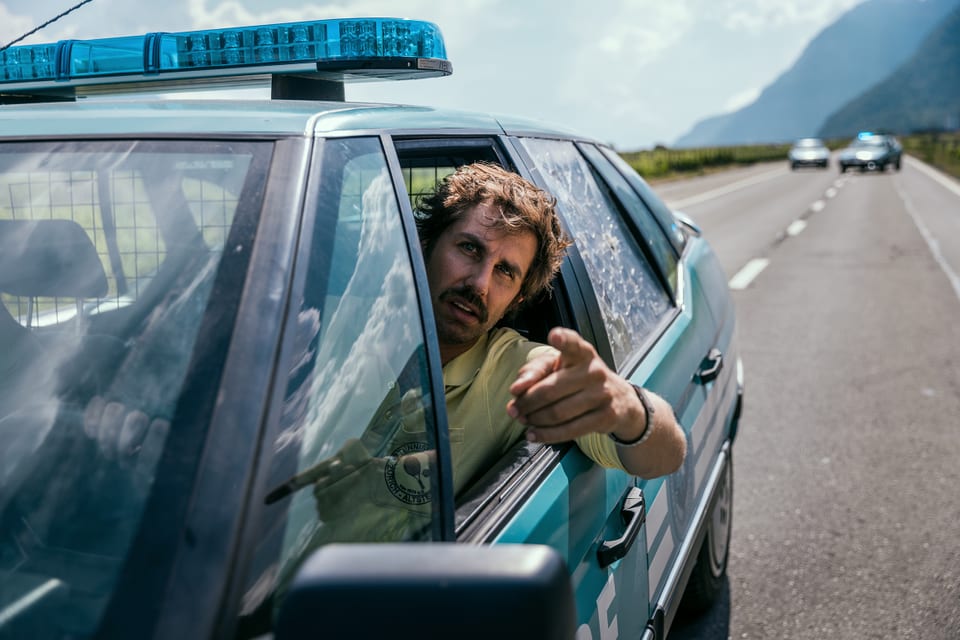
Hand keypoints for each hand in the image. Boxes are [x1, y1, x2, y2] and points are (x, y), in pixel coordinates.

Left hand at [507, 327, 686, 477]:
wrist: (619, 400)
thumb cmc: (578, 379)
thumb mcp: (560, 366)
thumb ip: (534, 372)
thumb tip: (516, 391)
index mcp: (582, 353)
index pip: (573, 344)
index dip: (564, 339)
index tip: (554, 336)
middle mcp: (594, 371)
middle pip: (550, 389)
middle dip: (526, 402)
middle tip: (514, 410)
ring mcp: (602, 394)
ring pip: (557, 412)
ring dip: (534, 420)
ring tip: (524, 421)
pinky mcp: (605, 417)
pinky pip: (569, 430)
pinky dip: (546, 435)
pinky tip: (533, 435)